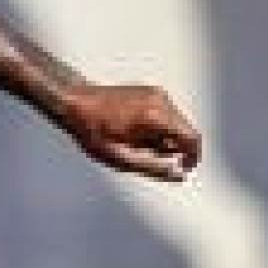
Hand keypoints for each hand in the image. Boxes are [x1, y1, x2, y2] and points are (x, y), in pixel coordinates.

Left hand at [57, 83, 202, 182]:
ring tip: (137, 146)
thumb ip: (153, 168)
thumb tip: (180, 176)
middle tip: (152, 160)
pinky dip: (159, 127)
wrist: (73, 101)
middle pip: (186, 130)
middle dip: (177, 149)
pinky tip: (135, 134)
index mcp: (156, 117)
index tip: (185, 169)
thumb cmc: (93, 131)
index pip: (192, 139)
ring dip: (167, 138)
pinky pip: (165, 114)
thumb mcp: (120, 157)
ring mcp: (156, 93)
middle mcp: (161, 101)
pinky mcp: (150, 91)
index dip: (194, 157)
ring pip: (176, 122)